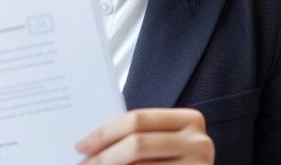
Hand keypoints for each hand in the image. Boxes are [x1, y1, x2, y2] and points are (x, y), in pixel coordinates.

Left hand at [75, 108, 213, 163]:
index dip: (105, 132)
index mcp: (190, 120)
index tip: (80, 145)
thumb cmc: (172, 163)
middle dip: (104, 156)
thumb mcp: (160, 144)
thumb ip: (137, 137)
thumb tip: (90, 142)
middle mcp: (200, 142)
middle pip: (138, 144)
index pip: (138, 119)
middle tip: (81, 164)